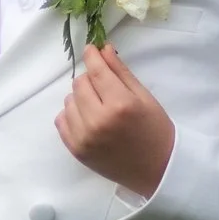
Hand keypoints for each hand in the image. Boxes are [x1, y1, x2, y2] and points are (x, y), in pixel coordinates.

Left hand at [55, 44, 175, 199]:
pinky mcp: (76, 151)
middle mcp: (98, 121)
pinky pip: (61, 120)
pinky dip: (72, 115)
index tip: (91, 49)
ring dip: (81, 98)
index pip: (96, 71)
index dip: (92, 56)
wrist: (157, 170)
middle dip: (91, 80)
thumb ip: (121, 71)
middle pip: (79, 83)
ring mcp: (84, 138)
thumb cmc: (155, 130)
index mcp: (120, 105)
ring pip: (68, 100)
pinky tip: (89, 120)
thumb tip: (103, 49)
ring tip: (99, 107)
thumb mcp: (144, 97)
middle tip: (105, 88)